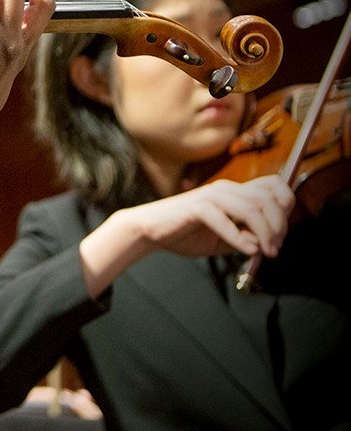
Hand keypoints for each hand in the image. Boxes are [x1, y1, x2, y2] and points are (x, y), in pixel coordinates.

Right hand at [123, 174, 293, 259]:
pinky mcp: (196, 207)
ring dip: (264, 233)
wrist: (150, 231)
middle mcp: (225, 188)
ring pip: (251, 208)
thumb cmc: (187, 232)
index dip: (286, 206)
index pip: (273, 185)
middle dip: (279, 226)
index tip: (282, 232)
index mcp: (234, 191)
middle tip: (275, 249)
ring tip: (264, 252)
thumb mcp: (226, 237)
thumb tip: (264, 242)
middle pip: (268, 199)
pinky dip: (239, 238)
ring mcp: (211, 196)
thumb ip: (245, 236)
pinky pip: (225, 220)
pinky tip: (245, 250)